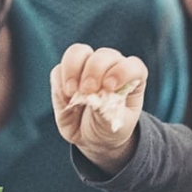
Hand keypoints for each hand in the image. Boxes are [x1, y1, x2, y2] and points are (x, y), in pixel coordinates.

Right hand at [50, 44, 147, 175]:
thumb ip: (107, 111)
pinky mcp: (65, 75)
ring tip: (72, 91)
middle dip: (94, 70)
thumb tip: (93, 97)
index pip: (132, 66)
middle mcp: (110, 67)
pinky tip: (66, 97)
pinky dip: (60, 81)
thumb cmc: (110, 129)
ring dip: (73, 68)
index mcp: (131, 78)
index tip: (109, 87)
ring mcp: (86, 68)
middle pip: (103, 55)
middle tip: (88, 91)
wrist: (91, 139)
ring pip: (78, 52)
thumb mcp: (115, 126)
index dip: (122, 71)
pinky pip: (59, 69)